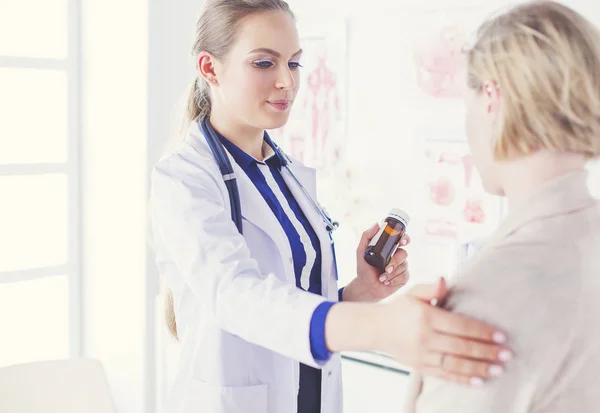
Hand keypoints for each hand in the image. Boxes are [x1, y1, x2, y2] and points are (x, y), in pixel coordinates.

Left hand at [344, 223, 410, 301]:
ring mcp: (401, 266)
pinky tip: (386, 281)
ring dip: (391, 272)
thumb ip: (366, 236)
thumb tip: (377, 224)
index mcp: (389, 248)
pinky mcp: (404, 277)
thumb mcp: (361, 251)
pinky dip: (394, 279)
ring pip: (404, 265)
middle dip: (397, 260)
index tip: (402, 241)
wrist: (366, 286)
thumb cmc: (364, 268)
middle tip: (388, 266)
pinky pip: (404, 275)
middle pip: (404, 253)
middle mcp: (397, 256)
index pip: (401, 239)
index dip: (405, 238)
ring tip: (381, 277)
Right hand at [375, 278, 512, 384]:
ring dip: (479, 367)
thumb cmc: (401, 309)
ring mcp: (422, 354)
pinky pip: (445, 374)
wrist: (377, 328)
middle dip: (486, 351)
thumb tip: (444, 280)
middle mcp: (424, 337)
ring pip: (455, 364)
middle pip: (461, 347)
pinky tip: (479, 379)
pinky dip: (463, 378)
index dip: (481, 331)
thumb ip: (431, 288)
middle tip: (507, 354)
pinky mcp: (420, 367)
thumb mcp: (413, 293)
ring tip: (499, 369)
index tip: (501, 336)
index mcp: (426, 317)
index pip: (460, 326)